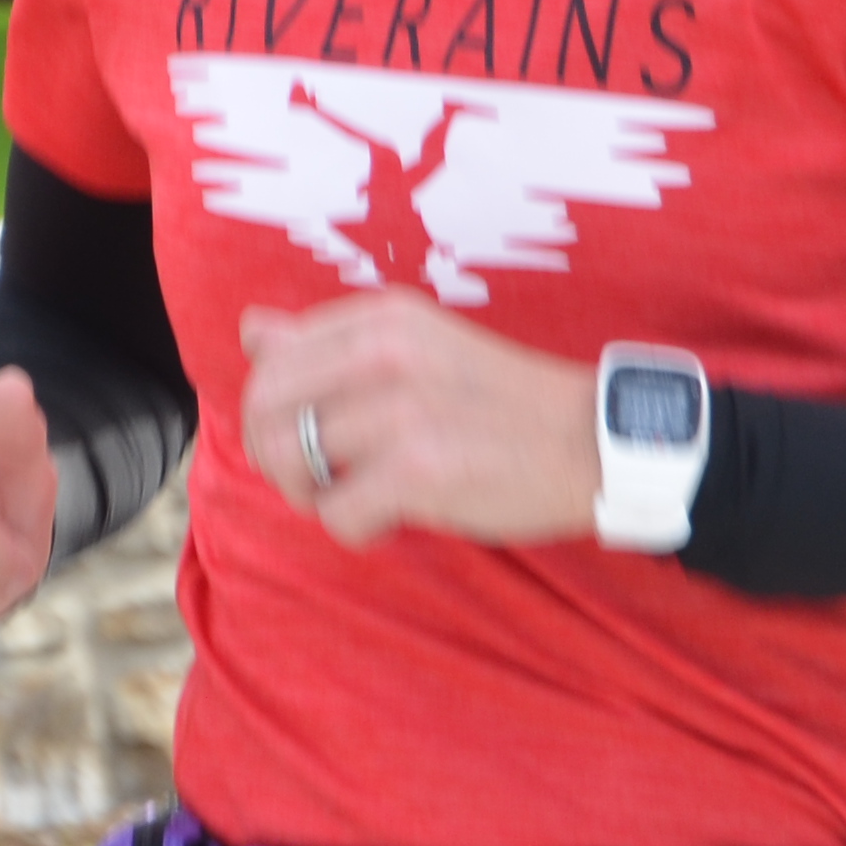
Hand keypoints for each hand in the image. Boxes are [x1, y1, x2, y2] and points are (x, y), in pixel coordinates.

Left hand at [237, 297, 600, 552]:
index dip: (274, 409)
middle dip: (273, 453)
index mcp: (381, 318)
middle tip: (317, 477)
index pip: (270, 357)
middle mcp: (383, 352)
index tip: (315, 434)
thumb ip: (330, 341)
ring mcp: (399, 410)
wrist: (594, 443)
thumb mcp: (416, 347)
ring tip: (350, 496)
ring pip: (285, 458)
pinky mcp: (418, 469)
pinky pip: (335, 512)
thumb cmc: (501, 403)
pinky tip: (390, 518)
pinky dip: (354, 527)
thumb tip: (251, 329)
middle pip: (262, 407)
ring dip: (305, 492)